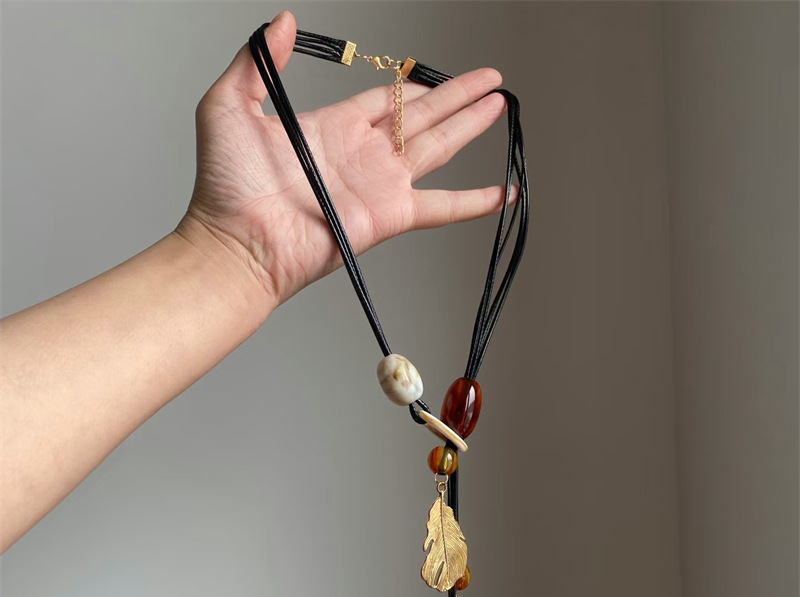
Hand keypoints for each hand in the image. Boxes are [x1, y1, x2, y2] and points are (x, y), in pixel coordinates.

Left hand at [176, 10, 513, 309]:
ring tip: (498, 106)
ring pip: (438, 148)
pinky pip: (443, 206)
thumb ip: (257, 61)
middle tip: (488, 81)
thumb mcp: (229, 105)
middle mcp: (363, 155)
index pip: (384, 100)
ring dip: (471, 126)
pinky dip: (477, 202)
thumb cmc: (226, 185)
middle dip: (457, 97)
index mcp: (333, 128)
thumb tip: (284, 21)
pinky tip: (504, 192)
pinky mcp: (391, 215)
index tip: (436, 74)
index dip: (413, 84)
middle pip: (422, 117)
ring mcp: (380, 185)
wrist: (238, 241)